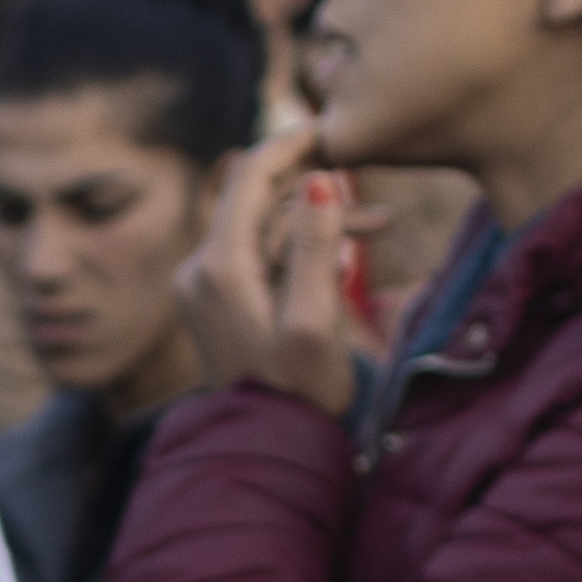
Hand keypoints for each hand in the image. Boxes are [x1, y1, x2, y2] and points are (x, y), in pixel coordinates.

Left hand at [172, 113, 363, 415]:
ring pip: (265, 229)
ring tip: (381, 228)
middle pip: (257, 199)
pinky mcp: (219, 303)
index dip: (292, 142)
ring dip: (317, 223)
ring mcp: (206, 287)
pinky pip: (261, 256)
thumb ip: (315, 247)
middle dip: (316, 187)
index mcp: (219, 267)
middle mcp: (200, 270)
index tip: (333, 124)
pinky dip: (301, 250)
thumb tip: (319, 179)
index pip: (249, 175)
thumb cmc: (300, 399)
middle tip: (372, 179)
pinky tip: (345, 257)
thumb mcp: (317, 323)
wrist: (268, 457)